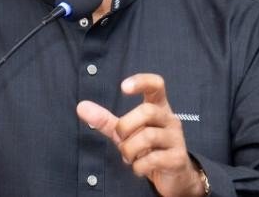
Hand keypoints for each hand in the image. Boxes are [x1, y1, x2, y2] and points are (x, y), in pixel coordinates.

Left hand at [76, 73, 204, 196]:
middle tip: (121, 139)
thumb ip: (105, 119)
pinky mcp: (177, 159)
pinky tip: (138, 168)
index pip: (156, 85)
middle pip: (147, 111)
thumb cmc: (148, 148)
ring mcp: (176, 139)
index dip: (141, 81)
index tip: (123, 87)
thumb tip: (81, 107)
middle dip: (125, 126)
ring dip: (129, 149)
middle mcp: (170, 119)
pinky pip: (153, 159)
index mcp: (159, 107)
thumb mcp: (126, 132)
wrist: (174, 175)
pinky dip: (138, 166)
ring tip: (128, 156)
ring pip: (148, 136)